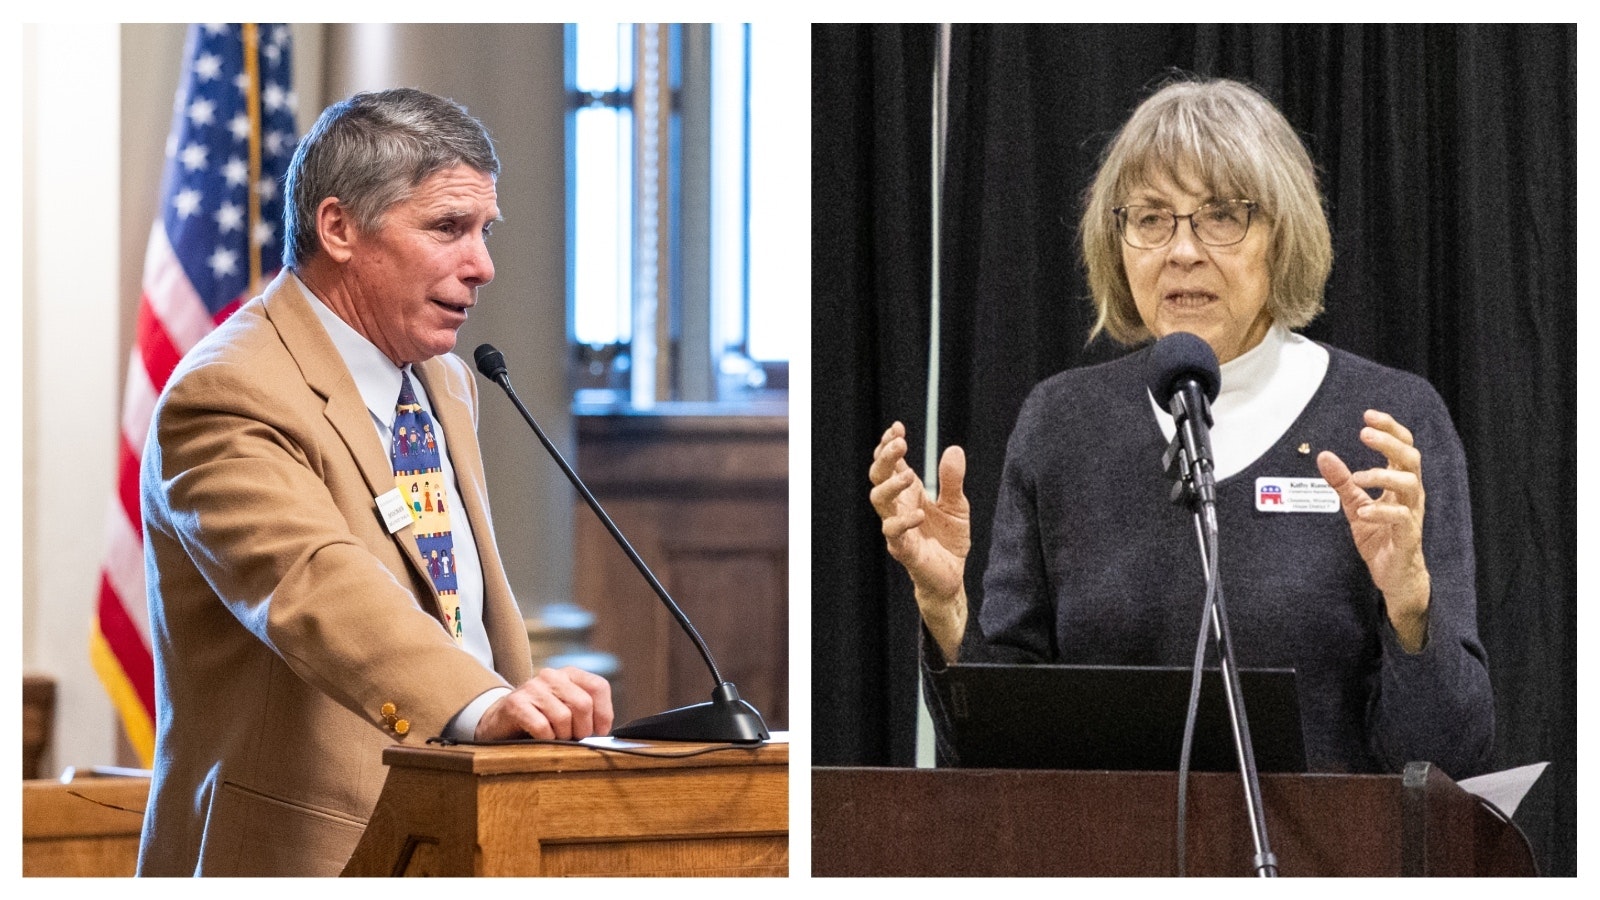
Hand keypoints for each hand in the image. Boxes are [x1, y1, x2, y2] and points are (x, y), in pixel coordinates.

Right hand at [475, 666, 613, 740]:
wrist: (499, 721)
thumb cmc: (539, 718)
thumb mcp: (566, 709)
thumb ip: (586, 713)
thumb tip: (604, 731)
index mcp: (569, 674)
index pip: (598, 687)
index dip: (604, 713)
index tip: (600, 731)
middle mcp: (551, 676)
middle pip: (583, 704)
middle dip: (583, 729)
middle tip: (574, 739)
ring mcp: (533, 687)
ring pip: (563, 717)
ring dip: (563, 736)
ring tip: (555, 738)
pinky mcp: (516, 703)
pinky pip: (542, 727)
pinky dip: (546, 739)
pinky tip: (541, 739)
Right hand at [868, 421, 969, 660]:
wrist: (951, 577)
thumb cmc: (948, 540)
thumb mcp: (957, 505)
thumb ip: (952, 480)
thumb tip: (953, 449)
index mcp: (907, 494)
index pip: (889, 465)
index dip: (888, 445)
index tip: (898, 428)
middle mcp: (897, 508)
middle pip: (877, 477)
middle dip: (884, 458)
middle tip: (900, 443)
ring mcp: (897, 528)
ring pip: (878, 501)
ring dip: (891, 484)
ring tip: (910, 474)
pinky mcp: (903, 549)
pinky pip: (894, 533)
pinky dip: (905, 520)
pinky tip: (920, 511)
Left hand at [1316, 410, 1429, 651]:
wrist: (1395, 577)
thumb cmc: (1380, 539)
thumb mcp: (1354, 506)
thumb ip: (1342, 482)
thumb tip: (1324, 455)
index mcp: (1400, 484)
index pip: (1402, 448)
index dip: (1390, 429)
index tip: (1369, 415)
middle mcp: (1411, 495)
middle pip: (1411, 458)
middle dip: (1389, 443)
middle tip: (1364, 434)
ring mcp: (1412, 515)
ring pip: (1411, 484)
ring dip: (1383, 476)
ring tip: (1358, 477)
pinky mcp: (1408, 537)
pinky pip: (1402, 518)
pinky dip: (1381, 512)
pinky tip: (1362, 511)